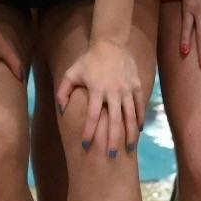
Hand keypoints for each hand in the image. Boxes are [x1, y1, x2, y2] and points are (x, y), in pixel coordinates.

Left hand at [56, 38, 143, 158]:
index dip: (89, 132)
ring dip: (130, 134)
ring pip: (131, 116)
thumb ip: (63, 91)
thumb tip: (61, 111)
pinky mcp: (137, 86)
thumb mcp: (71, 73)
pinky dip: (140, 119)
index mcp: (96, 89)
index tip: (85, 146)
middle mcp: (113, 91)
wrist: (111, 44)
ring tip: (128, 149)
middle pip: (114, 121)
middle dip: (113, 140)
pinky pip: (139, 106)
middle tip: (111, 156)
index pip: (92, 116)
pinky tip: (138, 131)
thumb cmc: (88, 61)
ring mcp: (127, 89)